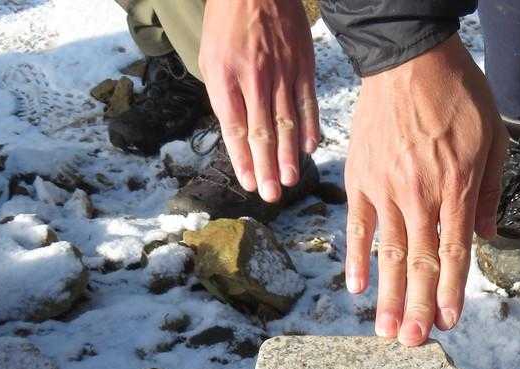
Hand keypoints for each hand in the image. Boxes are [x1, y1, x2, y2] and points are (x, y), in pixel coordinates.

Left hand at [198, 0, 318, 203]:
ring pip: (286, 123)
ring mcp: (281, 73)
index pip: (235, 128)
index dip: (242, 159)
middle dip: (266, 167)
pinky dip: (309, 127)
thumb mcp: (211, 58)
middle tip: (270, 195)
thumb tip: (235, 132)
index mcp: (225, 77)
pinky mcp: (302, 66)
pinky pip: (307, 103)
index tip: (249, 183)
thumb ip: (223, 96)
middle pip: (262, 132)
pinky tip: (308, 148)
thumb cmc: (227, 23)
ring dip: (288, 156)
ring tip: (289, 181)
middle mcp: (254, 78)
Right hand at [344, 35, 506, 345]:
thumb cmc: (458, 93)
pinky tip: (357, 288)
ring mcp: (385, 189)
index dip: (450, 292)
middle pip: (419, 263)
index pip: (454, 253)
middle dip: (417, 308)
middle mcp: (419, 196)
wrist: (410, 56)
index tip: (447, 323)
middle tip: (413, 343)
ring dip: (388, 296)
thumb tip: (487, 234)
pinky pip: (359, 225)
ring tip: (386, 331)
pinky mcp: (361, 178)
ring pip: (388, 253)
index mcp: (456, 188)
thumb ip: (489, 190)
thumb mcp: (493, 138)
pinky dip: (357, 257)